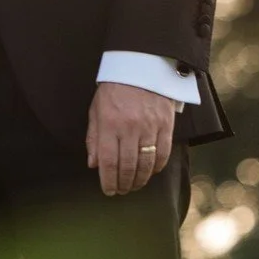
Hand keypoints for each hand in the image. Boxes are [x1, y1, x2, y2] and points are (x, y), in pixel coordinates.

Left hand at [86, 81, 175, 195]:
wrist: (141, 67)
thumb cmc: (114, 90)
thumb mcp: (96, 111)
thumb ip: (94, 138)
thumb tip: (93, 164)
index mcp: (109, 124)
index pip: (108, 162)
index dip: (108, 181)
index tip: (108, 191)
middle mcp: (130, 128)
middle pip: (128, 166)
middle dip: (124, 184)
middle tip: (121, 191)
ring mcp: (150, 127)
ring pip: (146, 163)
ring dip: (140, 179)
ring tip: (134, 185)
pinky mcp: (165, 125)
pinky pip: (163, 153)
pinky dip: (157, 167)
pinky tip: (151, 172)